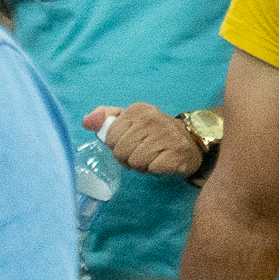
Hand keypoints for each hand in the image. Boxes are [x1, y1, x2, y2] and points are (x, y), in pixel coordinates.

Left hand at [81, 103, 202, 176]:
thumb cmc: (155, 133)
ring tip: (152, 157)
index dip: (118, 145)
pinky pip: (150, 168)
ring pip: (134, 161)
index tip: (132, 142)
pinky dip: (154, 169)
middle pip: (120, 151)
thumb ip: (107, 118)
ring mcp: (165, 135)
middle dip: (128, 157)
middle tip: (142, 152)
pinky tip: (162, 161)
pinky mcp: (175, 153)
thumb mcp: (132, 121)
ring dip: (141, 164)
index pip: (110, 137)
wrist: (192, 141)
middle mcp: (152, 119)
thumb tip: (86, 121)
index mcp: (138, 110)